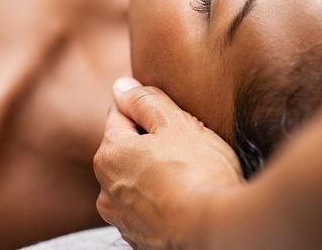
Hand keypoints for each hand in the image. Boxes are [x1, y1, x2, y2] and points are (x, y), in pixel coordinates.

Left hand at [94, 78, 241, 249]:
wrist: (215, 230)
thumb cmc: (197, 171)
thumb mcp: (174, 123)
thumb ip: (144, 101)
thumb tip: (121, 86)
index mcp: (110, 153)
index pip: (119, 114)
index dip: (144, 107)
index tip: (166, 112)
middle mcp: (106, 187)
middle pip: (127, 145)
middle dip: (149, 138)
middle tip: (183, 141)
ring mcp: (121, 215)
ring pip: (136, 175)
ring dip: (153, 167)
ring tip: (185, 170)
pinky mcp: (138, 236)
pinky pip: (145, 201)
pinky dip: (158, 194)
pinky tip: (183, 193)